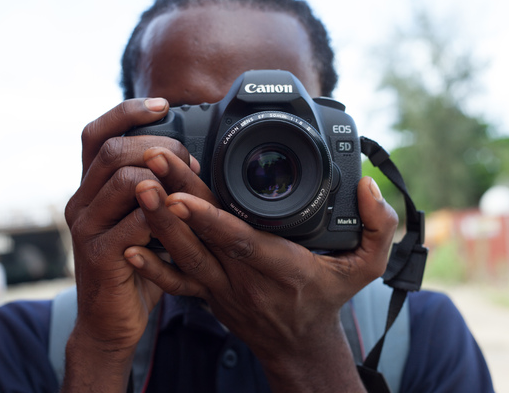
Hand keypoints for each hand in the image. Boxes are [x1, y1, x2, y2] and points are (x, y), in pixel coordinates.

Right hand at [62, 98, 199, 390]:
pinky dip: (165, 218)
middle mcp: (80, 202)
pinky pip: (135, 223)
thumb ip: (151, 188)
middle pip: (112, 150)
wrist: (113, 319)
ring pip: (124, 181)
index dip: (127, 111)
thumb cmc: (136, 263)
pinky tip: (181, 224)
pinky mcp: (98, 257)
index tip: (164, 104)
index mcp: (90, 188)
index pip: (96, 133)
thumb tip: (186, 155)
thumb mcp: (142, 218)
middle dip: (160, 147)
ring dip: (166, 181)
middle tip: (191, 161)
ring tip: (189, 194)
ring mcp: (85, 229)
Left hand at [124, 150, 397, 391]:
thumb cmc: (327, 299)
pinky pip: (176, 283)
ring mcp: (222, 288)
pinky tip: (128, 246)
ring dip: (158, 223)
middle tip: (151, 164)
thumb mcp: (367, 267)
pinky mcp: (208, 294)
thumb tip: (369, 186)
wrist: (298, 343)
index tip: (182, 194)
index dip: (209, 219)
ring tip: (138, 187)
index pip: (240, 241)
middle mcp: (245, 278)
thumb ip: (379, 227)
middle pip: (203, 239)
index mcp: (281, 266)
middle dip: (174, 201)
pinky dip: (152, 266)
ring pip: (184, 256)